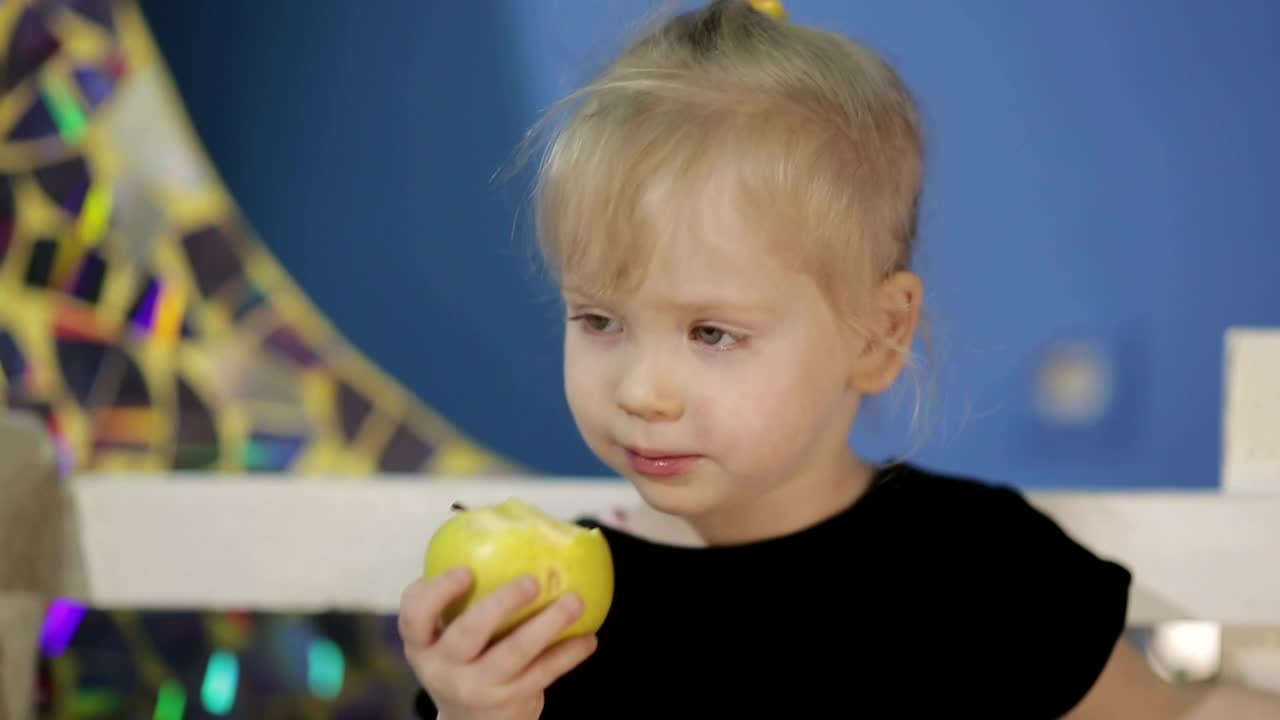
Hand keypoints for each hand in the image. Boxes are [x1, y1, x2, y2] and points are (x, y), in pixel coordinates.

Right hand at [399, 568, 598, 719]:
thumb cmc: (463, 655)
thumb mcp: (447, 633)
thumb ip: (460, 595)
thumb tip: (505, 522)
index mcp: (422, 643)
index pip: (414, 617)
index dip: (437, 593)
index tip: (466, 570)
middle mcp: (443, 668)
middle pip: (467, 635)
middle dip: (500, 606)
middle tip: (533, 581)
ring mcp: (476, 688)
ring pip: (513, 654)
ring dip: (547, 625)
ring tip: (574, 601)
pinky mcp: (509, 702)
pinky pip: (543, 674)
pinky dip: (568, 654)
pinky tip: (589, 637)